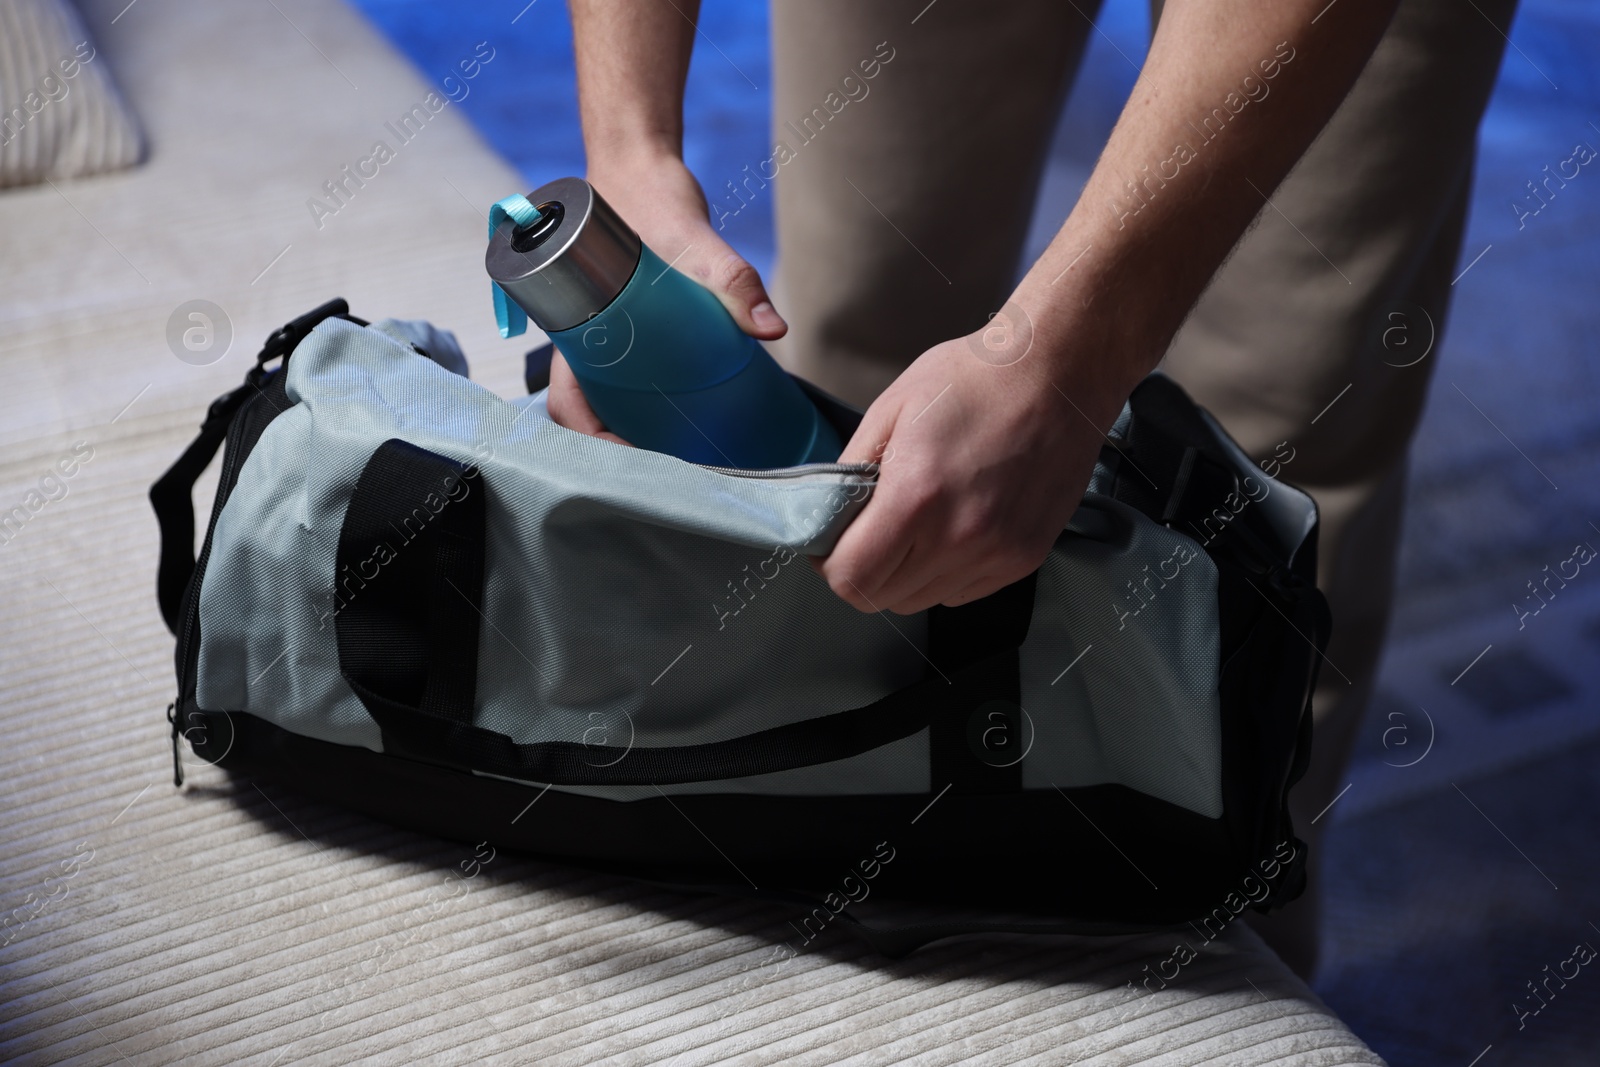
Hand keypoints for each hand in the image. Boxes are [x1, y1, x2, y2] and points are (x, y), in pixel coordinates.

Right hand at [546, 154, 784, 438]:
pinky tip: (686, 426)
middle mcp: (583, 342)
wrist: (640, 165)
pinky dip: (648, 410)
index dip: (592, 442)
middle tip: (675, 474)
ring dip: (636, 435)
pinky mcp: (625, 335)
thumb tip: (771, 330)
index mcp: (578, 329)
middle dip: (620, 452)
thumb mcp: (695, 241)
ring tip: (686, 460)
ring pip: (607, 405)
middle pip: (586, 417)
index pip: (567, 404)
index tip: (634, 461)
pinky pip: (627, 383)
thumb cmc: (650, 198)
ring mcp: (602, 341)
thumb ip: (734, 282)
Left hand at [813, 331, 1122, 614]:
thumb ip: (849, 472)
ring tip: (919, 522)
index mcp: (916, 497)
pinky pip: (963, 593)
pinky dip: (946, 572)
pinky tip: (953, 527)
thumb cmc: (976, 380)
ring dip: (906, 573)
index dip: (830, 563)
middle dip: (865, 568)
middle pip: (883, 598)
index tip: (833, 541)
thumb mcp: (891, 409)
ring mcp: (997, 554)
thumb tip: (825, 515)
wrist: (1058, 373)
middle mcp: (959, 537)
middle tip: (872, 528)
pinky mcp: (1024, 558)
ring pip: (923, 601)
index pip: (851, 577)